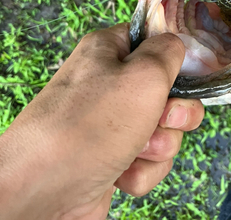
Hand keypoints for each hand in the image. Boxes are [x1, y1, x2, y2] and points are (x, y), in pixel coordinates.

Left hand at [0, 24, 203, 219]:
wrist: (43, 190)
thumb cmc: (91, 125)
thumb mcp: (143, 75)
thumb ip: (169, 52)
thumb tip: (176, 47)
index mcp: (110, 50)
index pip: (154, 42)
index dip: (175, 61)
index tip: (186, 79)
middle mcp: (109, 83)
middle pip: (167, 91)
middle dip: (173, 114)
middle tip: (162, 120)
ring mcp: (110, 122)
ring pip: (162, 129)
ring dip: (158, 145)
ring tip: (136, 152)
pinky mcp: (112, 156)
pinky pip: (147, 158)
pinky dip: (142, 169)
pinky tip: (121, 174)